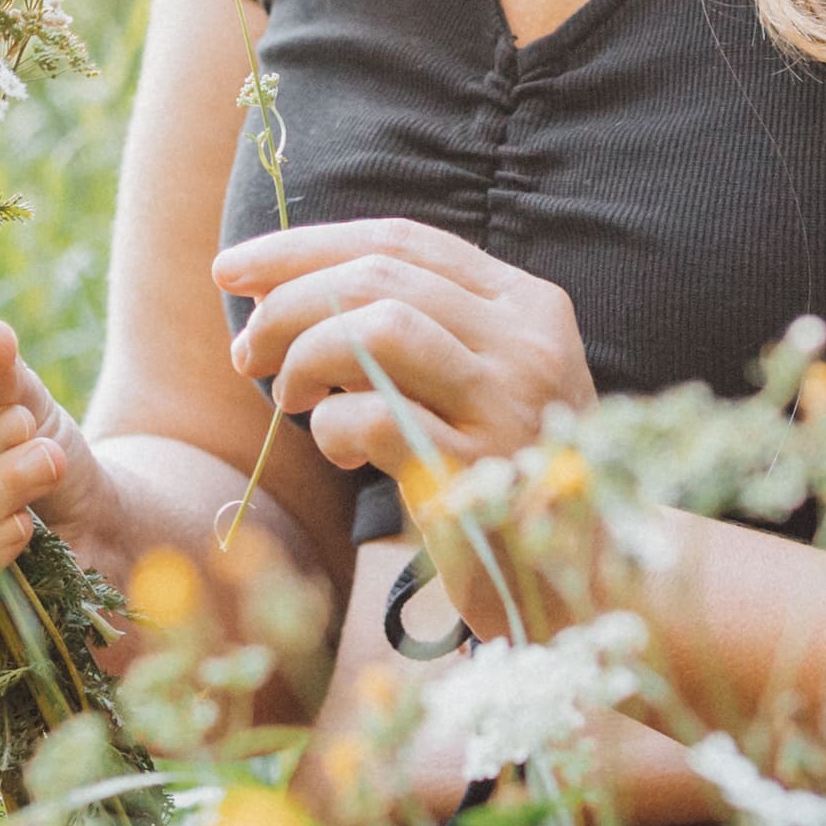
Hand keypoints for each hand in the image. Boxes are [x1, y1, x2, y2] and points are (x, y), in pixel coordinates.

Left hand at [216, 216, 592, 492]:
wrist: (588, 583)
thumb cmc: (510, 475)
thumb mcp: (485, 383)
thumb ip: (420, 330)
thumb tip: (285, 290)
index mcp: (527, 306)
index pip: (403, 242)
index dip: (308, 246)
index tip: (236, 269)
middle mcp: (525, 343)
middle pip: (378, 277)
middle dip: (289, 301)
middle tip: (246, 347)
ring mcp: (507, 405)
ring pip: (376, 329)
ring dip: (305, 354)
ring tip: (287, 397)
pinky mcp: (476, 473)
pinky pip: (373, 418)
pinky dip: (331, 428)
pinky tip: (336, 452)